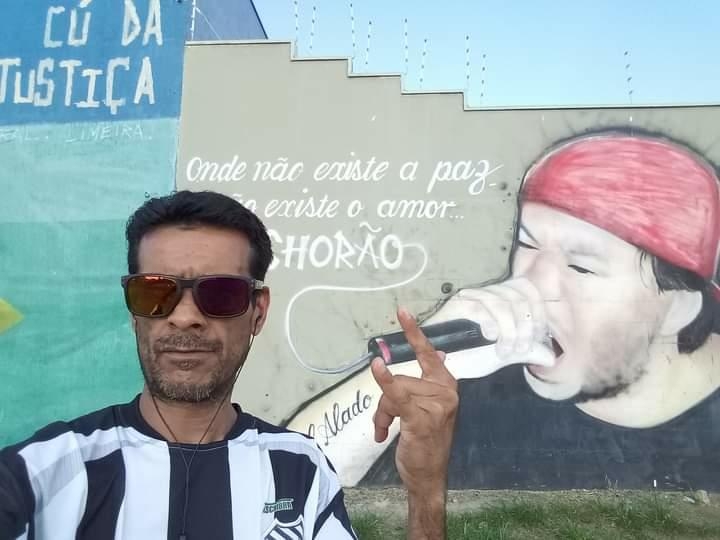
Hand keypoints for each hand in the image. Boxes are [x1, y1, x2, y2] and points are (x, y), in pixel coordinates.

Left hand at [371, 307, 457, 538]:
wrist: (427, 477)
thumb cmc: (425, 442)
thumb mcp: (428, 407)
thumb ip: (429, 381)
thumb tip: (440, 352)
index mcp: (446, 385)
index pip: (428, 354)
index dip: (414, 332)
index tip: (401, 311)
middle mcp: (446, 392)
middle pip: (401, 379)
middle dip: (386, 402)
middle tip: (384, 425)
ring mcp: (436, 405)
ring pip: (394, 392)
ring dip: (383, 414)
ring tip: (386, 432)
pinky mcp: (422, 418)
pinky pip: (397, 395)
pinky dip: (385, 383)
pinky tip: (376, 368)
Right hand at [427, 277, 554, 368]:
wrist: (440, 365)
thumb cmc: (469, 356)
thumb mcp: (504, 354)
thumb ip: (526, 352)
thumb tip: (551, 358)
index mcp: (503, 299)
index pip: (530, 291)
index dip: (540, 313)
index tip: (539, 337)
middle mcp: (489, 293)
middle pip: (520, 297)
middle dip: (526, 326)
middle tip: (520, 349)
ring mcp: (472, 295)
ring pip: (503, 303)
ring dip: (510, 330)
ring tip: (504, 350)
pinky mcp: (458, 303)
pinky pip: (481, 307)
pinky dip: (491, 323)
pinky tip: (490, 337)